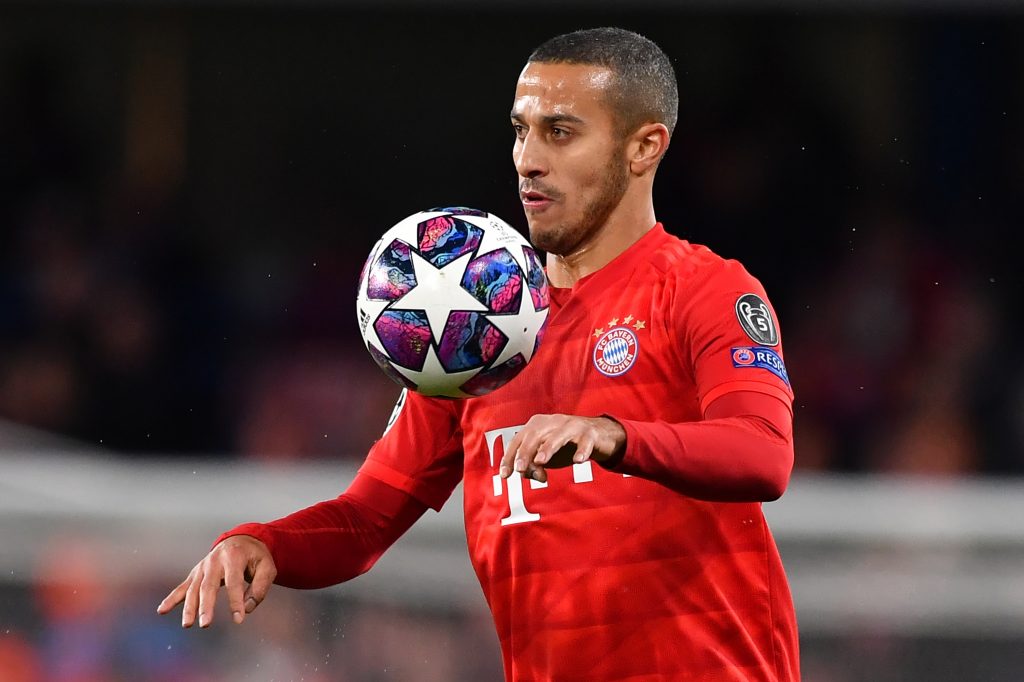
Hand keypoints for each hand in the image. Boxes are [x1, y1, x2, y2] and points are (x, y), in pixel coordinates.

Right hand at [156, 534, 276, 627]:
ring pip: (193, 588)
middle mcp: (215, 560)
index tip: (239, 619)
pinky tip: (162, 610)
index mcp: (234, 556)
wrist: (241, 539)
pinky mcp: (196, 573)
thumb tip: (247, 609)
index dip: (236, 601)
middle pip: (208, 585)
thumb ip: (260, 588)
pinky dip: (172, 599)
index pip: (234, 582)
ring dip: (189, 607)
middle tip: (205, 624)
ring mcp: (203, 566)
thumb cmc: (255, 556)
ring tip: (187, 624)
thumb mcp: (267, 567)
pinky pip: (182, 587)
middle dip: (206, 606)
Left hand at [499, 414, 625, 483]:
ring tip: (540, 461)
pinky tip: (578, 461)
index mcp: (538, 426)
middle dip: (525, 452)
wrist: (598, 435)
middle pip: (534, 435)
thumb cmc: (567, 445)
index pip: (519, 440)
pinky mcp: (589, 434)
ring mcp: (572, 426)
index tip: (504, 474)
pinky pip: (584, 442)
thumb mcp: (547, 457)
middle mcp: (553, 422)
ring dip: (548, 448)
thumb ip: (533, 466)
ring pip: (557, 435)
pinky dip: (581, 451)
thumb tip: (526, 474)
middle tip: (519, 468)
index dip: (510, 457)